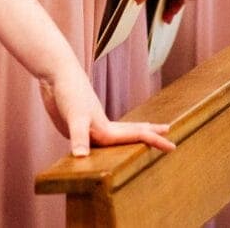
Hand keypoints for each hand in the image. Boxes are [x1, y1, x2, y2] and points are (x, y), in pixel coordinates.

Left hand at [38, 60, 175, 158]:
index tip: (173, 146)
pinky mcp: (76, 123)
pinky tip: (100, 141)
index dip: (155, 141)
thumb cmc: (68, 91)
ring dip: (130, 135)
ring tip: (144, 134)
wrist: (56, 72)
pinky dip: (103, 140)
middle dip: (151, 134)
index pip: (137, 136)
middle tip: (169, 132)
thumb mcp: (74, 117)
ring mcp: (90, 124)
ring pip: (116, 133)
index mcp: (106, 128)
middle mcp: (101, 127)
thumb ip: (79, 137)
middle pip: (131, 132)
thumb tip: (81, 157)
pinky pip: (96, 136)